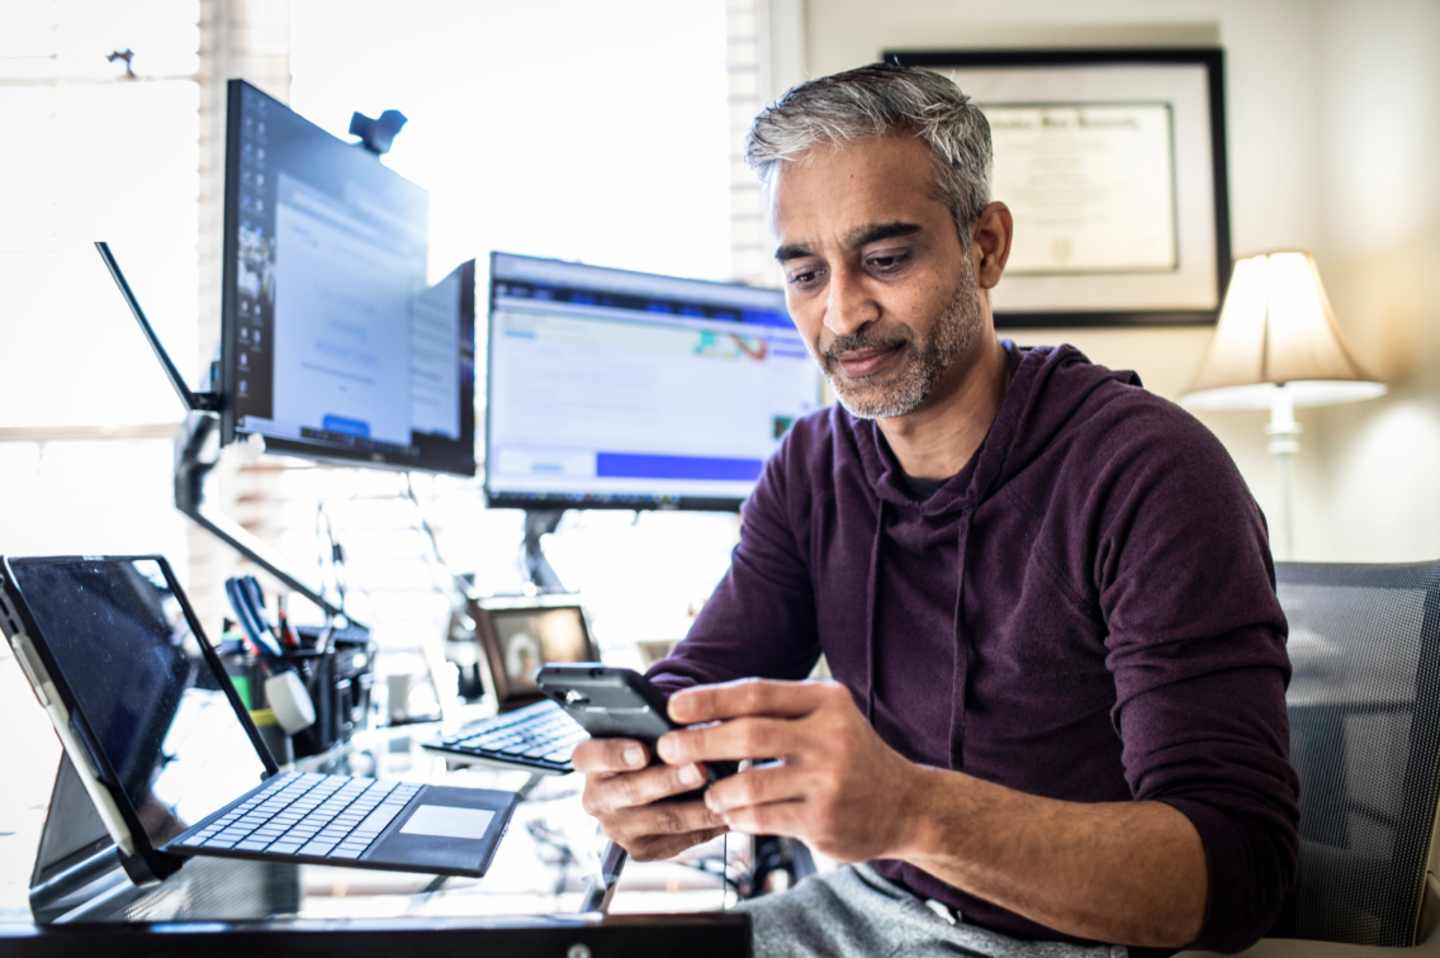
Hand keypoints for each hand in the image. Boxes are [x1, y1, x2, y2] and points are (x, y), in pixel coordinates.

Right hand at [570, 737, 728, 860]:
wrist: (651, 780)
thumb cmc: (651, 743)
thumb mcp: (645, 728)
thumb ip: (659, 726)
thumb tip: (690, 726)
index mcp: (590, 761)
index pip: (588, 755)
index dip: (614, 754)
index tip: (642, 752)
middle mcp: (596, 798)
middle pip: (631, 791)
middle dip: (668, 781)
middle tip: (700, 769)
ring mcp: (617, 828)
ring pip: (661, 820)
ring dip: (696, 808)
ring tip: (724, 794)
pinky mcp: (641, 850)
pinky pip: (679, 841)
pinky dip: (707, 826)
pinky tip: (728, 813)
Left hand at [657, 679, 922, 861]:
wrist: (906, 804)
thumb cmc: (851, 755)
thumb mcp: (827, 717)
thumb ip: (777, 712)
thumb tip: (703, 713)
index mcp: (827, 701)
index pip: (757, 694)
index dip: (709, 699)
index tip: (673, 707)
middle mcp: (831, 737)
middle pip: (748, 736)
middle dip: (699, 742)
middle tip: (668, 749)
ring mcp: (828, 781)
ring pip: (749, 784)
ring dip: (717, 789)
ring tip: (709, 792)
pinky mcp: (823, 820)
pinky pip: (761, 818)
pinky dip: (737, 816)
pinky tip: (733, 813)